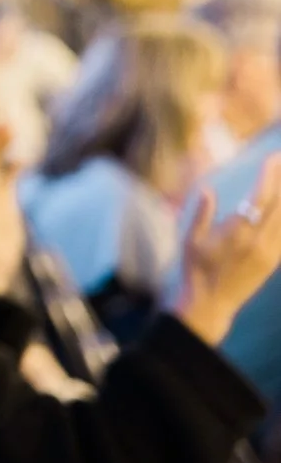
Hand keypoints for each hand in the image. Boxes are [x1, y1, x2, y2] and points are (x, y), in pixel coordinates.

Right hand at [172, 156, 280, 347]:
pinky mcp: (273, 262)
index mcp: (237, 233)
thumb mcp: (191, 240)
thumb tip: (208, 189)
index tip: (273, 158)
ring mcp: (269, 252)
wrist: (210, 304)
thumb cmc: (195, 270)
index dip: (270, 176)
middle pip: (280, 205)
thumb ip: (202, 214)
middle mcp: (258, 241)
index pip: (260, 197)